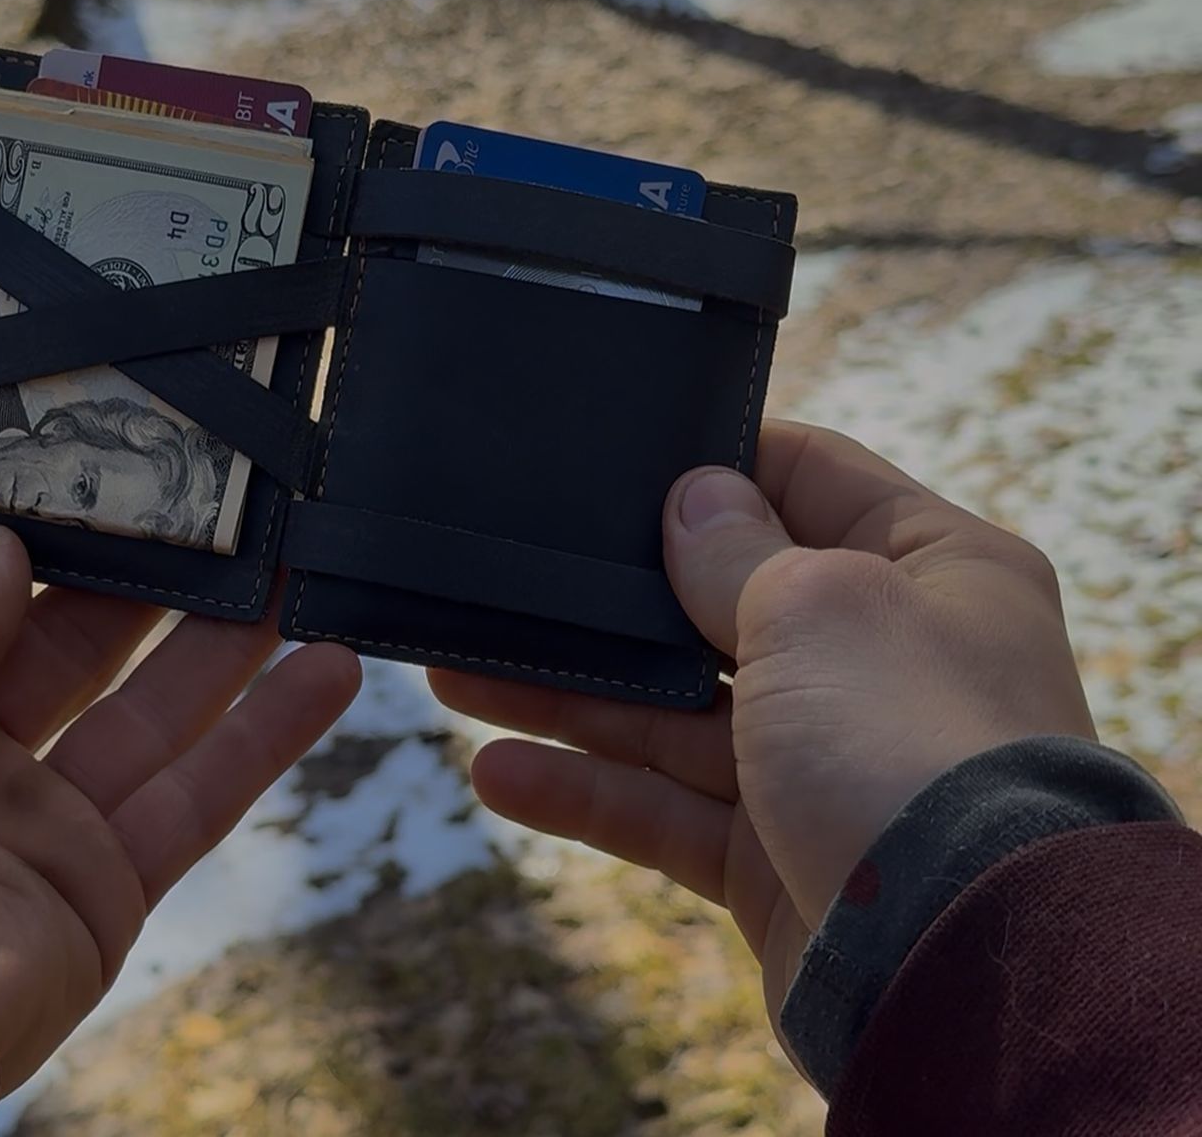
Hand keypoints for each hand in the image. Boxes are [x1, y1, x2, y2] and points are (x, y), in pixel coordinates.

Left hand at [0, 530, 360, 1091]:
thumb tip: (4, 544)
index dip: (30, 521)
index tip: (99, 457)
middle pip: (77, 633)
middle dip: (148, 568)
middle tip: (224, 499)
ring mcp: (32, 818)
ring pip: (154, 705)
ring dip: (229, 637)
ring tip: (298, 563)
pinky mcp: (99, 888)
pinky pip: (198, 798)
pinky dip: (269, 737)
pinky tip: (330, 669)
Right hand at [430, 422, 1094, 1033]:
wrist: (967, 969)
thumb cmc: (909, 746)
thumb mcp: (818, 605)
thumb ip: (735, 549)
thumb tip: (696, 493)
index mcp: (931, 569)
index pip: (811, 479)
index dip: (717, 463)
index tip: (621, 453)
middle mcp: (883, 659)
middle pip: (720, 603)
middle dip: (614, 598)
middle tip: (511, 572)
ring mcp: (828, 760)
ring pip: (675, 712)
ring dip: (570, 697)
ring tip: (457, 675)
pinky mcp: (780, 855)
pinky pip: (668, 808)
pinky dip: (588, 792)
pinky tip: (499, 773)